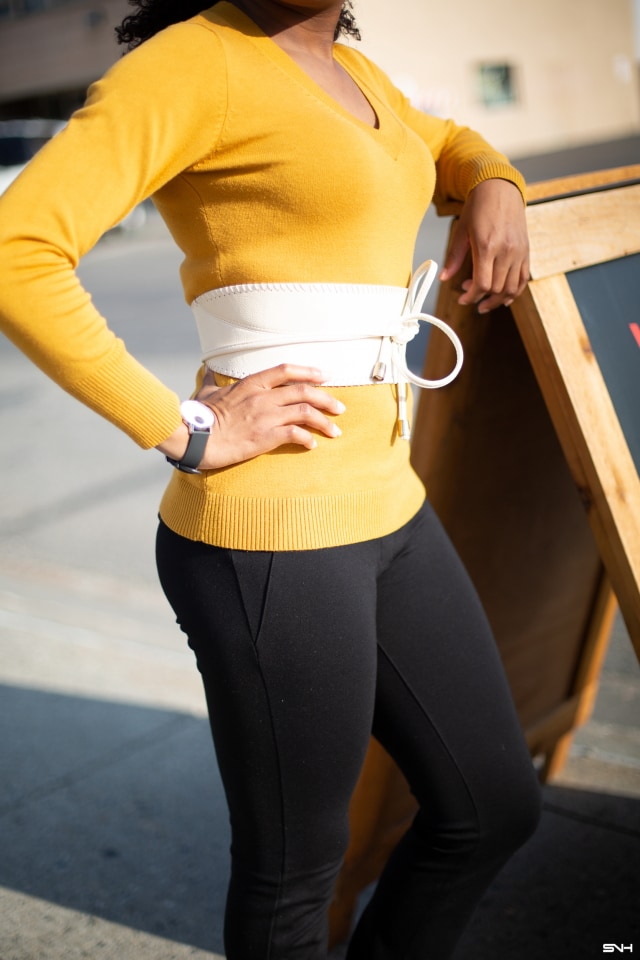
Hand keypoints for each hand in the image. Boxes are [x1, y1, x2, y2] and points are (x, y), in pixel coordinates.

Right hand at [156, 364, 344, 469]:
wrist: (194, 437)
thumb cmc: (198, 416)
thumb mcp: (205, 392)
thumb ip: (211, 381)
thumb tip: (206, 370)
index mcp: (250, 383)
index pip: (286, 370)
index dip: (310, 371)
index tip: (325, 376)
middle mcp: (262, 397)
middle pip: (304, 391)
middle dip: (327, 399)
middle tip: (340, 408)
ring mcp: (265, 416)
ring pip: (306, 413)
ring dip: (324, 421)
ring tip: (335, 430)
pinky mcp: (265, 437)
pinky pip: (295, 434)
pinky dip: (308, 439)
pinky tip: (312, 445)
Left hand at [439, 179, 529, 313]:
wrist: (500, 188)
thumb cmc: (479, 206)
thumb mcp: (461, 231)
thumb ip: (454, 258)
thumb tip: (444, 277)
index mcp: (487, 246)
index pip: (482, 284)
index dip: (471, 297)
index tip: (463, 299)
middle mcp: (506, 250)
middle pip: (496, 289)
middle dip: (481, 298)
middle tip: (469, 294)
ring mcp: (518, 252)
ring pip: (512, 288)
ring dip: (498, 300)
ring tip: (485, 302)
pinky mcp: (526, 251)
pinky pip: (523, 279)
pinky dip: (514, 292)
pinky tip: (504, 297)